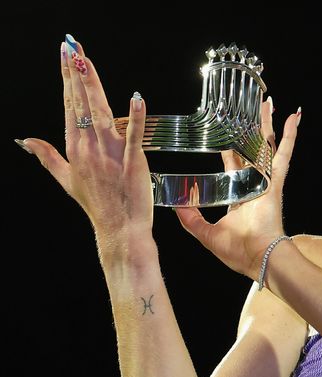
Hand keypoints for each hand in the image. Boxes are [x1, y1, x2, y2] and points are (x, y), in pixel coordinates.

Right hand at [19, 37, 151, 239]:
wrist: (118, 229)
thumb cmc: (96, 204)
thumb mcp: (65, 179)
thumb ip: (47, 155)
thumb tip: (25, 140)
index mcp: (74, 147)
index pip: (69, 105)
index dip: (66, 77)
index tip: (64, 53)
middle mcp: (89, 147)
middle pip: (81, 102)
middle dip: (76, 71)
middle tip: (72, 43)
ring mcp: (110, 154)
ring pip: (100, 112)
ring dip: (93, 85)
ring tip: (86, 59)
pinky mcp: (133, 162)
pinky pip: (133, 137)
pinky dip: (135, 117)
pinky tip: (136, 97)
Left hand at [174, 99, 300, 276]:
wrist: (259, 258)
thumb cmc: (238, 251)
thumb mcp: (206, 234)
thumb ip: (191, 219)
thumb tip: (175, 205)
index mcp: (239, 195)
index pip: (232, 165)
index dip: (229, 148)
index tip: (226, 133)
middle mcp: (253, 184)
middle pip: (251, 149)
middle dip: (250, 128)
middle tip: (249, 108)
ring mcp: (266, 182)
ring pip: (266, 145)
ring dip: (267, 124)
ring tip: (267, 102)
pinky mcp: (275, 182)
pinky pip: (283, 154)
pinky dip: (289, 136)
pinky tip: (293, 117)